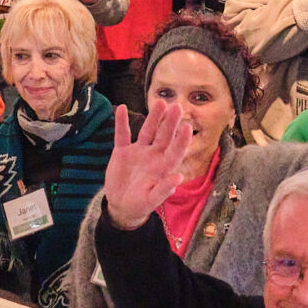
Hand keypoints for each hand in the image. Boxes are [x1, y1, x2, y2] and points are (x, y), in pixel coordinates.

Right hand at [101, 99, 199, 228]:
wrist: (121, 205)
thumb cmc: (140, 204)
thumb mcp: (151, 200)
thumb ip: (163, 189)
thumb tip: (178, 177)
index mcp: (164, 167)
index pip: (176, 151)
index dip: (182, 140)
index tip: (187, 127)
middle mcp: (154, 156)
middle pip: (164, 136)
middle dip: (170, 122)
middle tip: (176, 106)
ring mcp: (138, 151)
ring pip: (147, 131)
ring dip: (153, 117)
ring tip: (159, 102)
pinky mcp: (122, 151)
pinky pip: (122, 134)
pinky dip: (121, 122)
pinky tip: (120, 108)